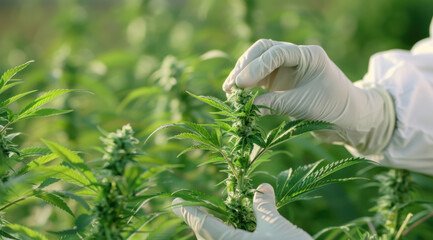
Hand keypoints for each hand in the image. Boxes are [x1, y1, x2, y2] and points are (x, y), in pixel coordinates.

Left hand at [172, 183, 311, 239]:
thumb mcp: (278, 228)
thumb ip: (264, 207)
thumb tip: (262, 188)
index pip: (200, 223)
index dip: (187, 210)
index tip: (176, 201)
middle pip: (204, 235)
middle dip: (201, 219)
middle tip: (200, 206)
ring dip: (215, 229)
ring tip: (218, 216)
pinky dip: (228, 238)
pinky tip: (238, 231)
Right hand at [223, 39, 394, 154]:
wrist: (348, 118)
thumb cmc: (333, 108)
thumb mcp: (304, 105)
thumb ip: (276, 103)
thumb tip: (248, 106)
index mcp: (308, 55)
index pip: (277, 52)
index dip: (257, 66)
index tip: (242, 83)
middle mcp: (295, 57)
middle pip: (263, 51)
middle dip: (245, 66)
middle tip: (232, 85)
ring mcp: (286, 68)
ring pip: (257, 63)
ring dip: (242, 76)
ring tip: (229, 91)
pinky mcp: (279, 81)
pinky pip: (258, 79)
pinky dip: (247, 87)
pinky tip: (236, 96)